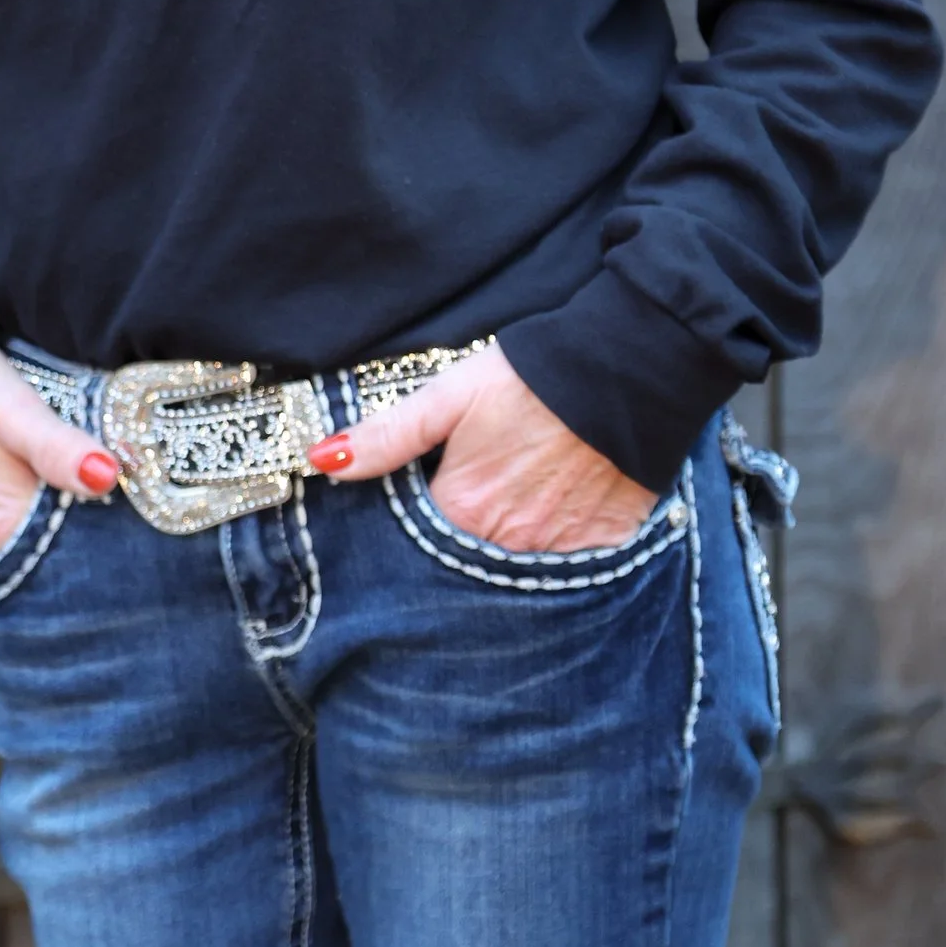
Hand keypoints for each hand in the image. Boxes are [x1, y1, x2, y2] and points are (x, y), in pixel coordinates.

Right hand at [0, 343, 123, 571]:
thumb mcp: (16, 410)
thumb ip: (60, 448)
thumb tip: (106, 476)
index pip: (73, 558)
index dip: (101, 531)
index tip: (117, 503)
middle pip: (47, 559)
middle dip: (78, 535)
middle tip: (92, 488)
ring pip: (22, 551)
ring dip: (46, 529)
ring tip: (61, 489)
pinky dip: (17, 526)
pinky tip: (27, 494)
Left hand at [311, 344, 657, 553]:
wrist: (624, 372)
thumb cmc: (529, 379)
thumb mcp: (449, 397)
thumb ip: (387, 436)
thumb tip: (322, 460)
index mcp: (462, 511)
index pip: (417, 548)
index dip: (413, 534)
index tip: (420, 517)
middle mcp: (505, 545)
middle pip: (466, 567)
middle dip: (458, 554)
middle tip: (473, 516)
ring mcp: (557, 554)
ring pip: (516, 574)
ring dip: (505, 559)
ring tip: (513, 520)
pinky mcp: (603, 549)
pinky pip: (570, 572)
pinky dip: (558, 560)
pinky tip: (556, 528)